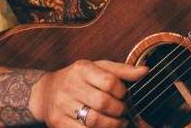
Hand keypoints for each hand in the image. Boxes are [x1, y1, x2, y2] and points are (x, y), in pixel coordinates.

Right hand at [32, 59, 147, 126]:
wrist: (45, 92)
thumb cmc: (78, 79)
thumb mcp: (98, 68)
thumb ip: (121, 71)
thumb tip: (145, 71)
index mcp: (82, 69)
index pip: (109, 81)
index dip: (122, 91)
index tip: (124, 95)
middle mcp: (70, 85)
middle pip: (103, 103)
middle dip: (119, 111)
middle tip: (123, 112)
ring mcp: (62, 105)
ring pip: (94, 121)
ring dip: (112, 125)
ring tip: (118, 123)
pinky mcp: (58, 123)